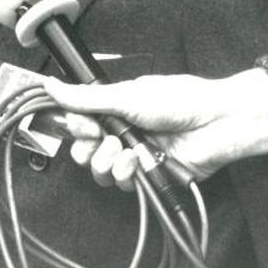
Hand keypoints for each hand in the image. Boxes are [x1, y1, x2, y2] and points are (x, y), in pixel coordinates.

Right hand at [44, 68, 267, 189]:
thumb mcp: (126, 95)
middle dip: (87, 147)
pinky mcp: (148, 175)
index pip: (79, 121)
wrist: (215, 123)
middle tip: (99, 139)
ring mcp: (134, 154)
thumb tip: (51, 85)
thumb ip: (86, 98)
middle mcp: (121, 131)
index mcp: (114, 108)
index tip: (82, 125)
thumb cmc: (177, 100)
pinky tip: (136, 162)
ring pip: (99, 169)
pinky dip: (125, 174)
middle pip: (84, 149)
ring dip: (106, 162)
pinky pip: (121, 183)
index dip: (75, 127)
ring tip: (123, 151)